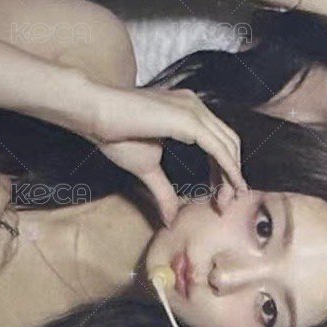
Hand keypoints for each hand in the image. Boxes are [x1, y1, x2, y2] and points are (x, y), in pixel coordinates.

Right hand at [90, 85, 246, 224]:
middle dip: (232, 175)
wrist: (94, 112)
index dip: (225, 170)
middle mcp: (195, 107)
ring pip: (228, 146)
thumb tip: (170, 219)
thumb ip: (164, 192)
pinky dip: (228, 169)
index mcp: (188, 113)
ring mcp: (193, 109)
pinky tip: (230, 186)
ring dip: (232, 176)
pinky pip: (218, 147)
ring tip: (226, 200)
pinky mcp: (188, 118)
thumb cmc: (114, 134)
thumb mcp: (147, 169)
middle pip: (229, 143)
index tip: (221, 196)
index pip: (219, 142)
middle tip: (226, 203)